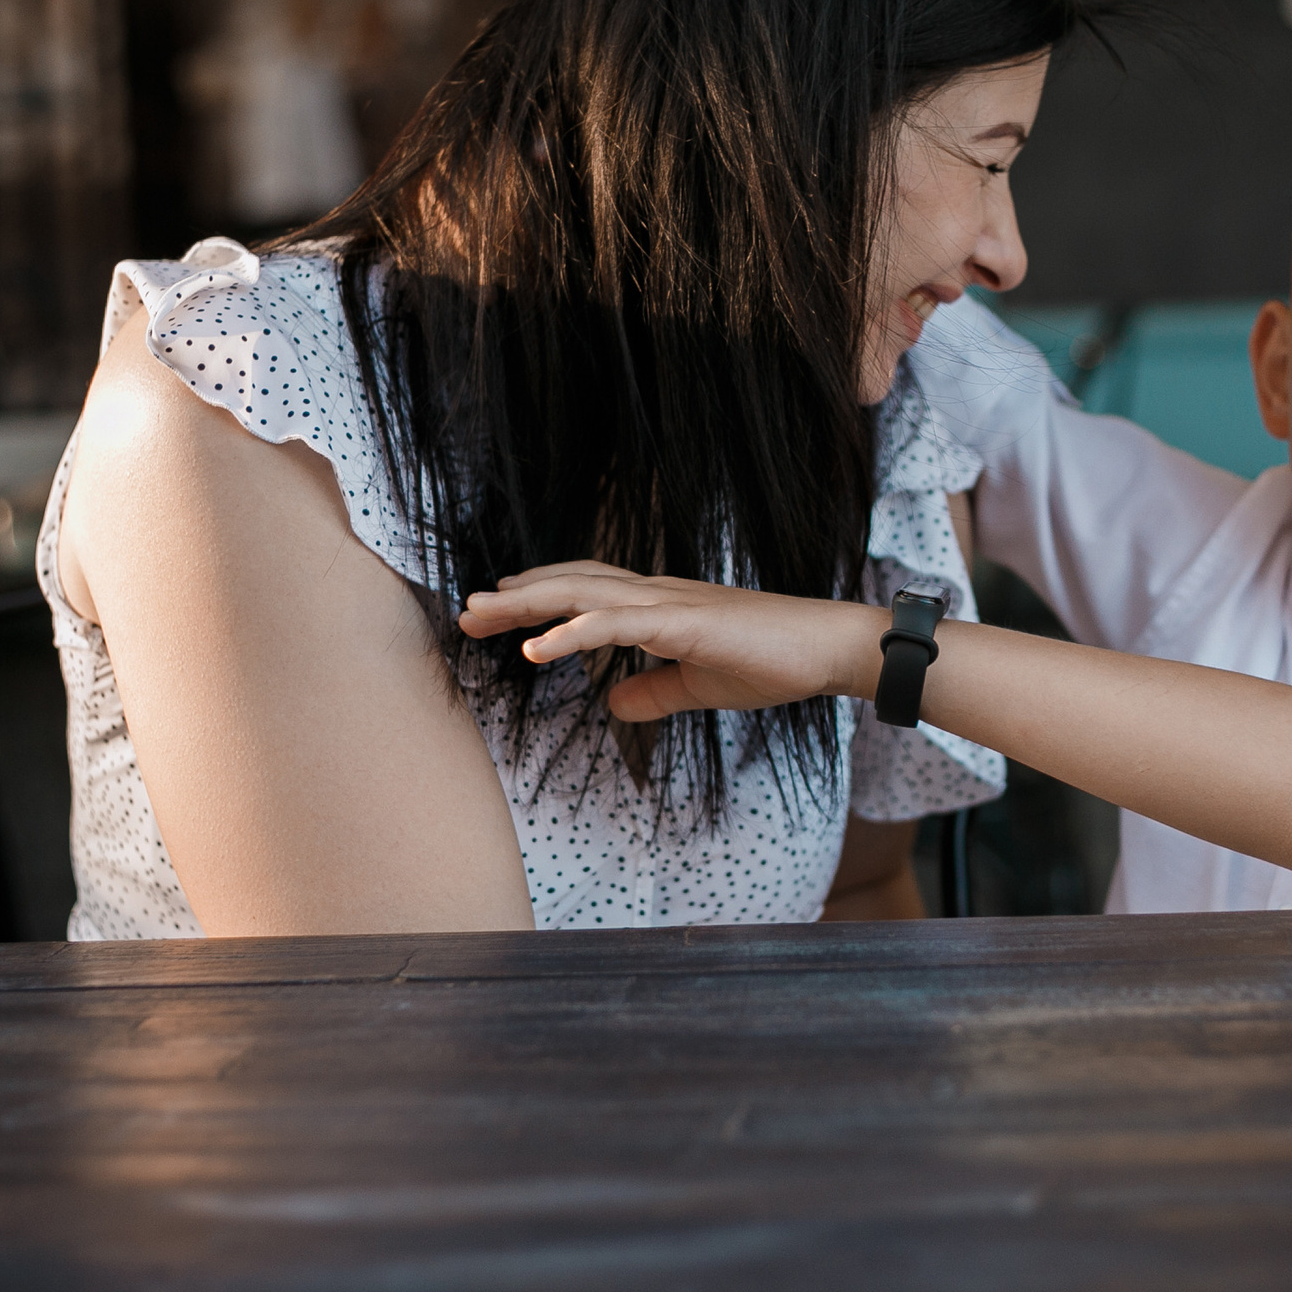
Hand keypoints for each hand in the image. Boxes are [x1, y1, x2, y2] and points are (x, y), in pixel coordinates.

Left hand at [458, 562, 881, 720]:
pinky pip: (617, 624)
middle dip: (515, 597)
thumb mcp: (698, 686)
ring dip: (528, 604)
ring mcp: (668, 603)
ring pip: (583, 594)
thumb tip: (616, 706)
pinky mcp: (684, 622)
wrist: (825, 649)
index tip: (498, 610)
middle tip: (466, 611)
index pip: (587, 590)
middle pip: (571, 584)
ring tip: (482, 614)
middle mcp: (656, 594)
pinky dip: (573, 633)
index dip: (541, 596)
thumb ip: (655, 692)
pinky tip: (538, 647)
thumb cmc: (771, 662)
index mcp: (659, 606)